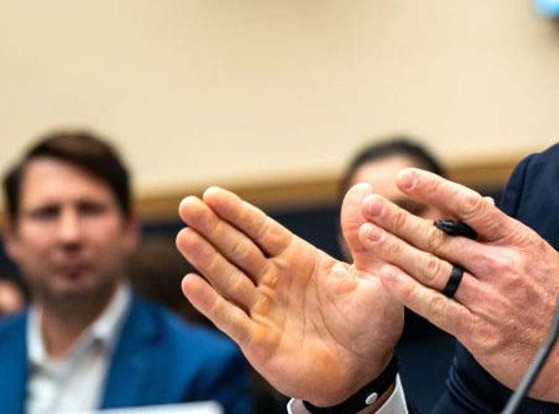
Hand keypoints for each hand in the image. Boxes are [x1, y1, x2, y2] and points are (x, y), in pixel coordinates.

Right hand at [176, 185, 403, 405]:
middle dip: (213, 227)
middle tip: (187, 205)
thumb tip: (363, 188)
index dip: (238, 213)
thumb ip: (360, 234)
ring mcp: (264, 310)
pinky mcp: (258, 340)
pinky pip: (230, 318)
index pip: (262, 230)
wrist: (368, 371)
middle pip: (238, 249)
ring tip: (184, 236)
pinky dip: (210, 302)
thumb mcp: (374, 273)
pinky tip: (190, 283)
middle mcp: (276, 281)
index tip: (213, 194)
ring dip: (205, 259)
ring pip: (228, 279)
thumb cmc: (372, 323)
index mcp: (300, 260)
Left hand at [355, 169, 558, 402]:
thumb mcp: (541, 257)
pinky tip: (384, 277)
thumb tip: (479, 207)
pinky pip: (433, 306)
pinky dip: (405, 290)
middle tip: (369, 204)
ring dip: (394, 249)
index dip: (435, 189)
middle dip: (399, 218)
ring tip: (366, 234)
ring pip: (430, 268)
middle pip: (440, 236)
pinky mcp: (477, 330)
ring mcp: (487, 298)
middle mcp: (500, 266)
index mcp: (517, 242)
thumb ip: (505, 236)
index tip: (405, 178)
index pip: (470, 206)